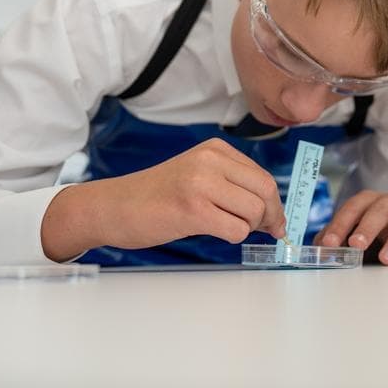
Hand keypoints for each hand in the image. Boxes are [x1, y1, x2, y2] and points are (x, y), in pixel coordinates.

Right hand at [41, 138, 285, 261]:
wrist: (113, 206)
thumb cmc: (157, 197)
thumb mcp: (198, 176)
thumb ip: (232, 186)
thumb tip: (272, 214)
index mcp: (215, 150)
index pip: (263, 177)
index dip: (273, 204)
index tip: (274, 222)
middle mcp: (210, 161)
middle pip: (264, 192)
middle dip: (270, 217)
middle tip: (266, 232)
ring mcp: (200, 183)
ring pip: (253, 212)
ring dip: (247, 228)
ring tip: (225, 228)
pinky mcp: (192, 209)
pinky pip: (235, 230)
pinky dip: (232, 237)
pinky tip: (211, 232)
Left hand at [314, 191, 387, 265]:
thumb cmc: (372, 234)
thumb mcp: (350, 234)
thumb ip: (334, 240)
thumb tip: (318, 252)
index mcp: (368, 201)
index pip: (353, 207)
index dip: (340, 225)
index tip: (331, 244)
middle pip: (380, 209)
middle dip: (368, 227)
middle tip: (357, 245)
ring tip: (386, 260)